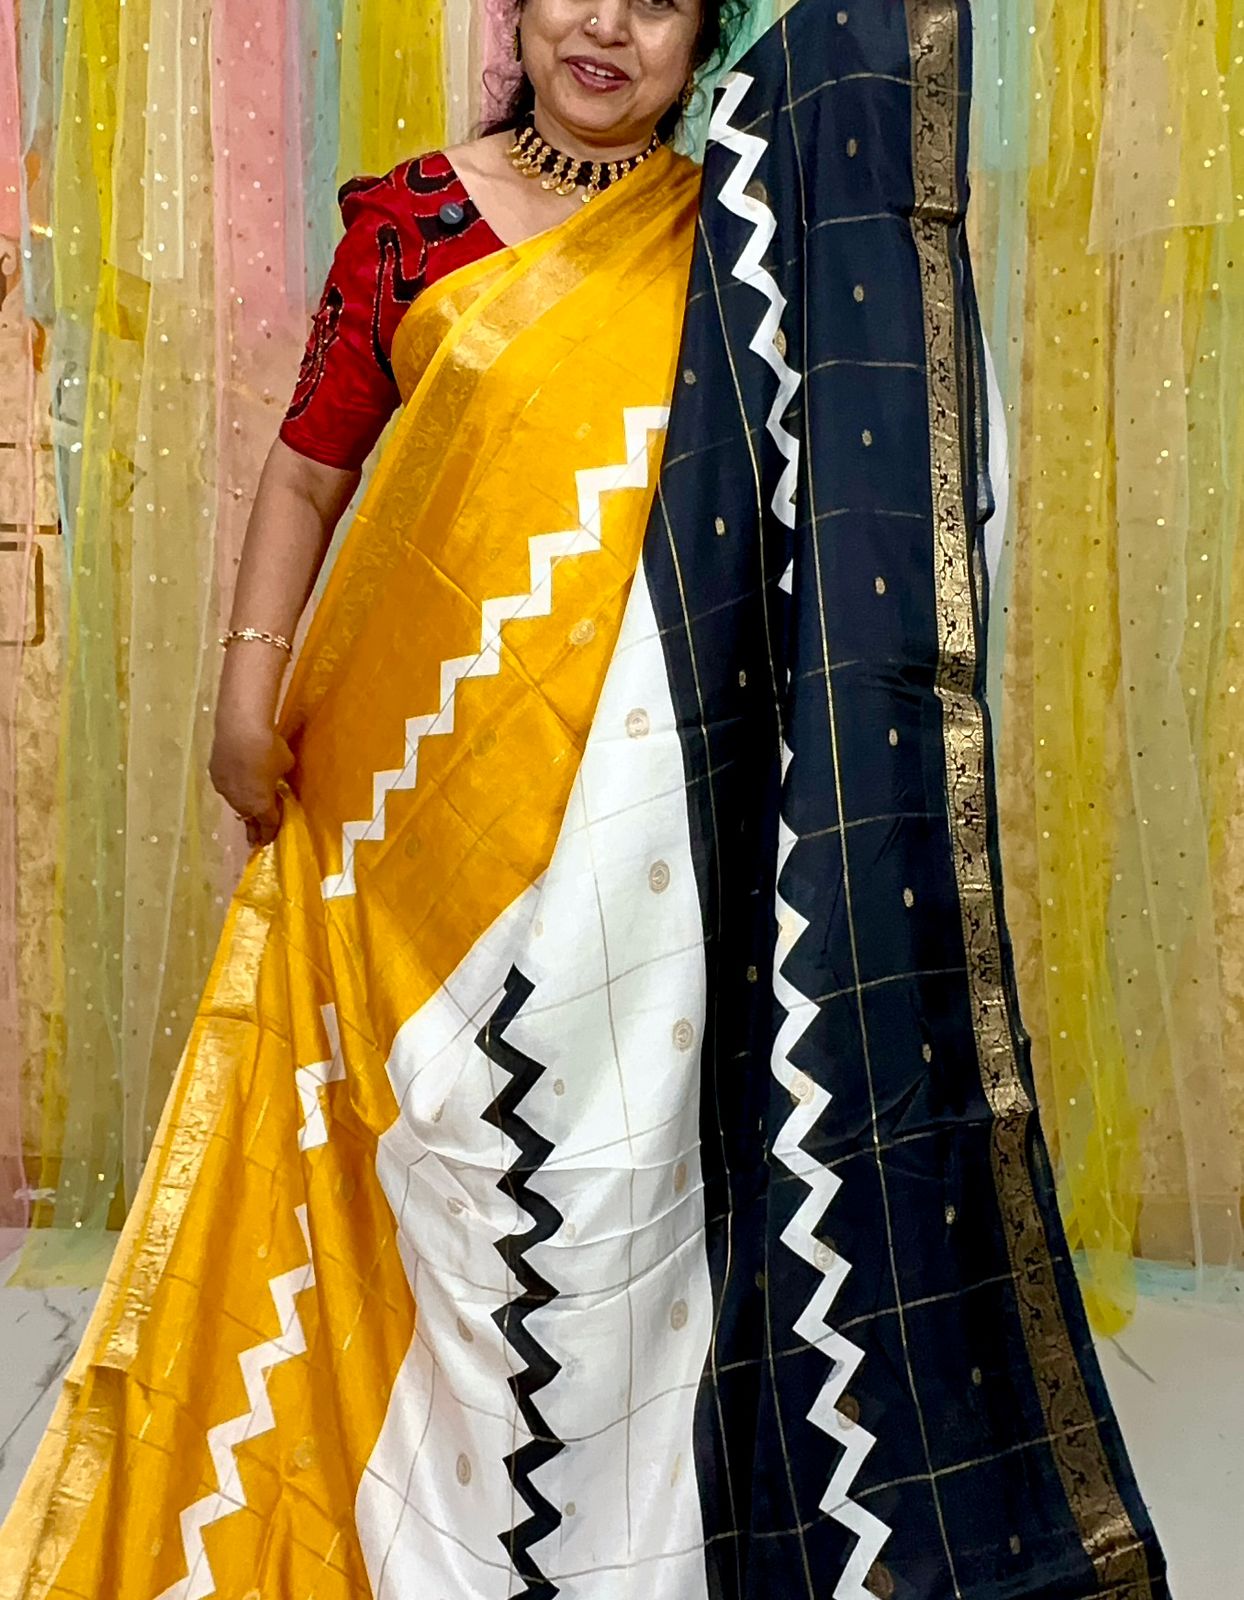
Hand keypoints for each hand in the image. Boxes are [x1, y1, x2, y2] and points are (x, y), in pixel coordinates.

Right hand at [209, 717, 294, 848]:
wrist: (240, 729)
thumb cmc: (269, 748)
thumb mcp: (285, 764)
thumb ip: (281, 776)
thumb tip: (277, 773)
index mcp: (261, 805)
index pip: (268, 824)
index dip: (270, 833)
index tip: (268, 841)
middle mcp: (241, 803)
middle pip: (249, 818)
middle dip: (253, 828)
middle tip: (253, 838)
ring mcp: (225, 790)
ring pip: (235, 803)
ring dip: (242, 806)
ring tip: (245, 808)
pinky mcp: (214, 775)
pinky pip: (226, 786)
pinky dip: (233, 786)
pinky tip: (235, 781)